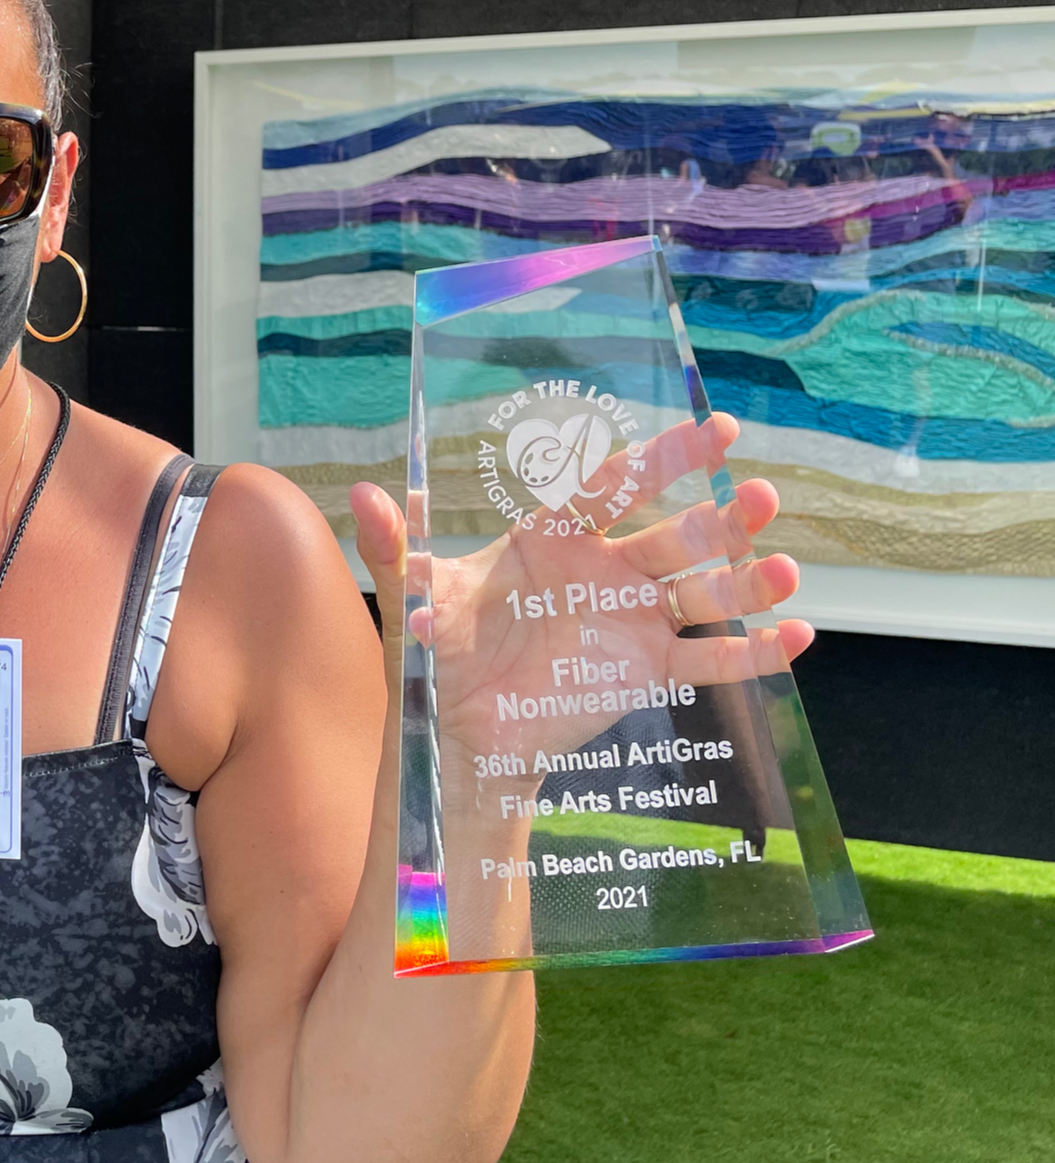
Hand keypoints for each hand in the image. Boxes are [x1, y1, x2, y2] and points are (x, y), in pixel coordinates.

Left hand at [350, 413, 814, 765]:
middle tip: (759, 496)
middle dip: (718, 518)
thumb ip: (400, 549)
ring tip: (783, 568)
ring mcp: (631, 618)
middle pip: (672, 534)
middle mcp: (603, 568)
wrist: (458, 733)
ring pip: (701, 591)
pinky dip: (753, 651)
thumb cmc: (437, 655)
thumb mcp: (416, 601)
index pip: (612, 487)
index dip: (661, 458)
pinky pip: (708, 658)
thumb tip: (366, 493)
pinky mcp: (647, 669)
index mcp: (553, 536)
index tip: (712, 429)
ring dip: (746, 579)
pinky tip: (797, 635)